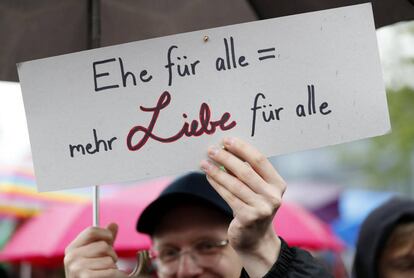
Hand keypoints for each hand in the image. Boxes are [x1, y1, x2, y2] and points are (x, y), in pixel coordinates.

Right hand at [64, 223, 127, 277]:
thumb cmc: (94, 272)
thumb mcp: (98, 254)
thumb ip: (105, 240)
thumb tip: (114, 224)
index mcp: (72, 248)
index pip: (92, 231)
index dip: (106, 234)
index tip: (110, 240)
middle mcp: (71, 257)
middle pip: (103, 245)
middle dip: (111, 255)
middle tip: (107, 264)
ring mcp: (76, 269)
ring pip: (109, 259)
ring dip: (113, 267)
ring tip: (105, 273)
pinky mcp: (86, 277)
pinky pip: (111, 271)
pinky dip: (116, 275)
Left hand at [200, 137, 285, 276]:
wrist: (255, 239)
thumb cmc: (254, 206)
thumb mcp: (258, 189)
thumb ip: (248, 172)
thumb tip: (226, 149)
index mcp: (278, 184)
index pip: (260, 160)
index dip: (242, 148)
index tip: (226, 140)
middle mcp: (273, 196)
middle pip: (246, 171)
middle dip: (227, 158)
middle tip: (212, 149)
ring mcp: (262, 208)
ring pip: (235, 184)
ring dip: (217, 171)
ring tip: (204, 162)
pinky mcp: (248, 218)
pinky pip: (228, 196)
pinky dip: (217, 184)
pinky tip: (208, 176)